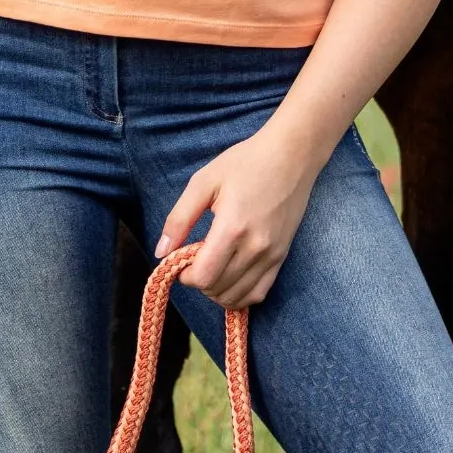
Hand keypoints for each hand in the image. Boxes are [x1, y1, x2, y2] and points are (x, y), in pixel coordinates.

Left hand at [156, 122, 326, 309]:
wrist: (291, 155)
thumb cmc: (245, 162)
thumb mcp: (204, 181)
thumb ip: (179, 218)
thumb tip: (161, 252)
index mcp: (232, 228)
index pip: (204, 276)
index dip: (185, 276)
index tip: (181, 260)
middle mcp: (255, 248)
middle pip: (218, 289)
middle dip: (199, 281)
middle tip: (194, 259)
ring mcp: (272, 255)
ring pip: (238, 297)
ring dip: (217, 290)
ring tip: (211, 266)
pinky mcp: (282, 257)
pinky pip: (259, 293)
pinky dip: (240, 294)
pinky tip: (229, 278)